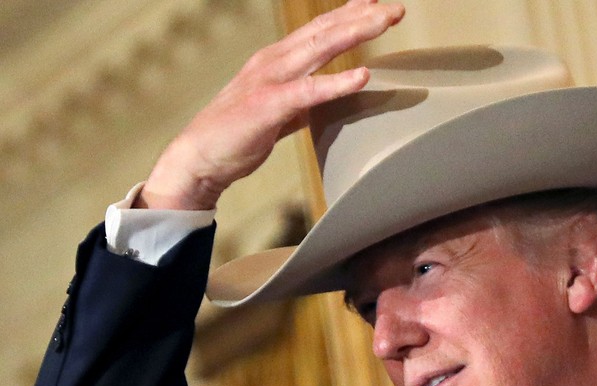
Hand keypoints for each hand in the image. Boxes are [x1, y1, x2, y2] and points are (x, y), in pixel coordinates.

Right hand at [139, 0, 404, 210]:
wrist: (199, 159)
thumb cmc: (238, 135)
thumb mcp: (279, 110)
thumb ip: (305, 99)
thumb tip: (330, 96)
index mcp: (277, 60)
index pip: (318, 29)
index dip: (347, 13)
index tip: (375, 1)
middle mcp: (274, 61)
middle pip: (324, 31)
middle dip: (362, 16)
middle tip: (396, 9)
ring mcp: (270, 80)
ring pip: (319, 48)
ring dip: (355, 33)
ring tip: (384, 21)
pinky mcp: (268, 106)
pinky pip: (309, 91)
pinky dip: (336, 82)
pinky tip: (362, 75)